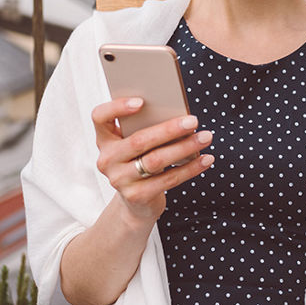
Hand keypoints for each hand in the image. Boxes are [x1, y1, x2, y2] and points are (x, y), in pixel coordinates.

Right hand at [91, 97, 213, 222]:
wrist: (137, 202)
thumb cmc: (141, 161)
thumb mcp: (137, 145)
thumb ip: (146, 128)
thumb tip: (179, 115)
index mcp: (105, 139)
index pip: (100, 117)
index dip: (117, 107)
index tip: (141, 102)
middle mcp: (107, 159)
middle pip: (139, 140)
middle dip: (169, 129)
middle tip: (193, 120)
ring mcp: (119, 180)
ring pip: (156, 160)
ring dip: (185, 147)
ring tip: (205, 137)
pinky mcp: (136, 196)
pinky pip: (168, 179)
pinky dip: (190, 168)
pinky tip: (206, 159)